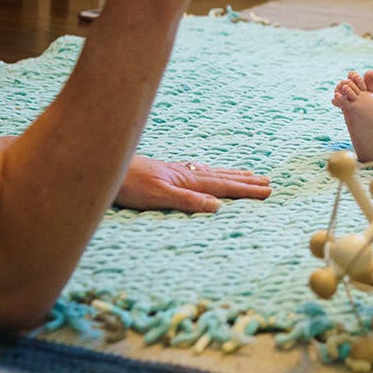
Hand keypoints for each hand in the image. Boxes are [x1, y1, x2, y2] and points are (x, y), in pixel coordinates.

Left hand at [114, 155, 271, 212]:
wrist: (104, 165)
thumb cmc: (127, 184)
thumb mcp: (158, 197)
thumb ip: (188, 201)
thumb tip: (218, 206)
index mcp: (187, 181)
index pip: (223, 187)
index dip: (246, 190)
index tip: (267, 191)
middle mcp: (185, 174)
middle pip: (222, 178)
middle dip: (245, 181)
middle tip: (267, 181)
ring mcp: (176, 171)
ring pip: (212, 173)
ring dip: (232, 175)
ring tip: (249, 174)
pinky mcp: (166, 172)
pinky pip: (199, 171)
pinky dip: (212, 172)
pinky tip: (209, 171)